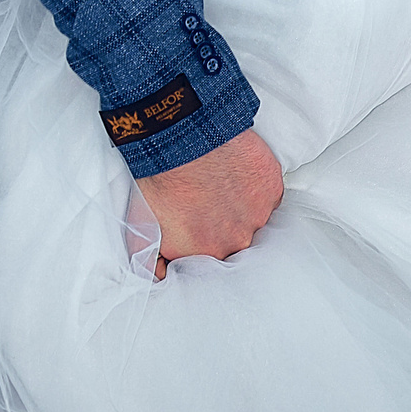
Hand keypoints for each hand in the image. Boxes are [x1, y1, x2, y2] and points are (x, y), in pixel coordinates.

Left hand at [135, 128, 282, 279]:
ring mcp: (256, 215)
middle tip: (204, 197)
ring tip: (217, 181)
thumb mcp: (140, 226)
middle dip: (219, 223)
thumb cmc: (158, 176)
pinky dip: (254, 185)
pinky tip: (235, 171)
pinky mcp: (270, 190)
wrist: (179, 135)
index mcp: (204, 253)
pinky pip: (266, 195)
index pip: (208, 256)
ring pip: (250, 217)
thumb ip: (149, 260)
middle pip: (232, 239)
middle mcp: (235, 241)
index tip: (193, 221)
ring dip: (237, 204)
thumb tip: (158, 276)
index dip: (199, 237)